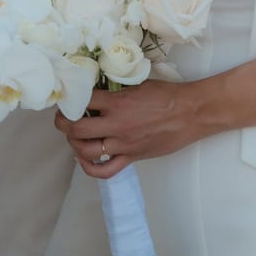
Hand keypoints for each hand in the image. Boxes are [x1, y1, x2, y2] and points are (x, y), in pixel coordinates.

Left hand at [54, 81, 198, 177]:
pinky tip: (84, 158)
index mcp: (118, 102)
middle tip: (64, 117)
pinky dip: (89, 167)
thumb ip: (117, 90)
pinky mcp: (132, 157)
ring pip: (85, 150)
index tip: (68, 98)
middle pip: (75, 128)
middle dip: (63, 123)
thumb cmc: (168, 95)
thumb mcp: (139, 84)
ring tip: (74, 135)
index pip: (82, 101)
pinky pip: (104, 171)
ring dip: (73, 143)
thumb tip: (99, 89)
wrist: (191, 113)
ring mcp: (123, 144)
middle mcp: (116, 124)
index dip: (71, 99)